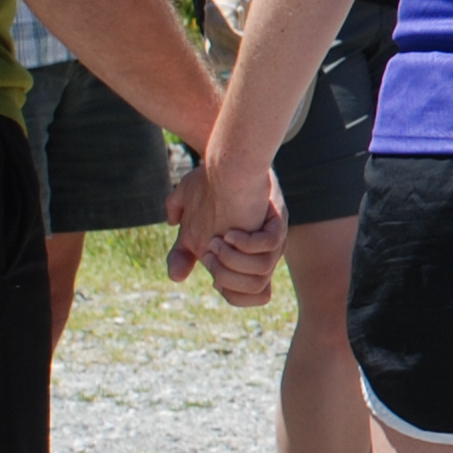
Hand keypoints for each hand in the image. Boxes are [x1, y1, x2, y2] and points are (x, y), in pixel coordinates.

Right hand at [164, 160, 286, 306]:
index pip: (248, 295)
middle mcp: (262, 252)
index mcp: (246, 257)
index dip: (230, 292)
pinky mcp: (277, 221)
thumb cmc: (209, 185)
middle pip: (256, 291)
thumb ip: (181, 251)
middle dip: (226, 278)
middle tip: (209, 252)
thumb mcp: (190, 230)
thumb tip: (176, 277)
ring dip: (234, 262)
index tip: (207, 270)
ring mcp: (270, 238)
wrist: (229, 157)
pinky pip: (270, 244)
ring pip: (263, 273)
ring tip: (220, 240)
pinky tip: (232, 231)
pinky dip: (247, 243)